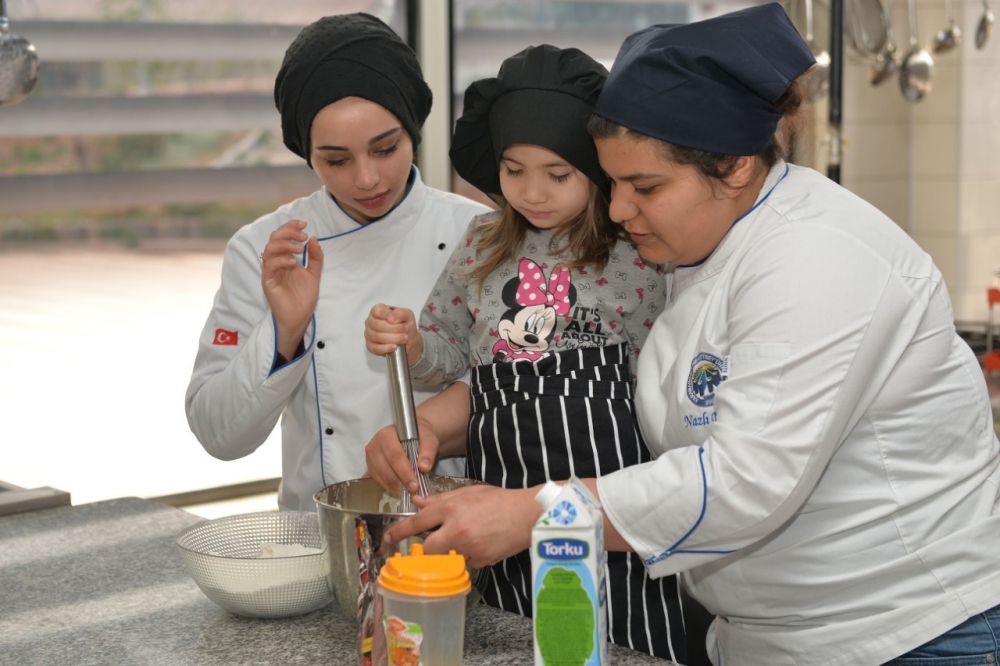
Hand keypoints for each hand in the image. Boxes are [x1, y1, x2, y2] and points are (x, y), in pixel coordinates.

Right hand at [261, 220, 323, 358]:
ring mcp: (271, 271)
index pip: (283, 236)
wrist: (300, 317)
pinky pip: (269, 265)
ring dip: (285, 245)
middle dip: (288, 232)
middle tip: (302, 235)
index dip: (291, 226)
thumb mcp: (314, 273)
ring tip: (300, 249)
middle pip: (274, 238)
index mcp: (286, 258)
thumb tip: (313, 238)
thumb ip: (315, 257)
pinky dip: (280, 260)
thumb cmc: (304, 297)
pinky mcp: (268, 281)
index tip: (305, 224)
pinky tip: (292, 262)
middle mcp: (276, 262)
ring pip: (269, 249)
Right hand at [364, 303, 422, 365]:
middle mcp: (371, 322)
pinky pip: (375, 348)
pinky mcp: (371, 346)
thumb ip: (401, 313)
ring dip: (393, 338)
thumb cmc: (405, 326)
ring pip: (377, 337)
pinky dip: (386, 348)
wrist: (408, 341)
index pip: (377, 311)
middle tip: (405, 330)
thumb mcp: (408, 315)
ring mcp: (369, 334)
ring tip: (404, 338)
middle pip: (377, 325)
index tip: (397, 320)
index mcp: (378, 311)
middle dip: (394, 328)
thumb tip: (391, 317)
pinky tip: (394, 346)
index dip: (387, 315)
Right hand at [365, 416, 440, 493]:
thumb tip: (424, 467)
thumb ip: (428, 451)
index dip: (405, 472)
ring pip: (382, 479)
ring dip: (397, 487)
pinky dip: (392, 487)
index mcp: (386, 436)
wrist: (411, 435)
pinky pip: (379, 482)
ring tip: (410, 488)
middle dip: (401, 482)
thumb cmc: (418, 436)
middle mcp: (374, 447)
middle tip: (415, 490)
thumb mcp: (428, 439)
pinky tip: (402, 486)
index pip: (394, 456)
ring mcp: (370, 459)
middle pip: (386, 470)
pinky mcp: (370, 469)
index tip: (415, 485)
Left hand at [382, 484, 542, 568]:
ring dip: (450, 552)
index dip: (398, 532)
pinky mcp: (480, 561)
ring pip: (446, 557)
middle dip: (425, 549)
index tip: (387, 539)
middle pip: (427, 548)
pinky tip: (481, 544)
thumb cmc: (499, 501)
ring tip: (468, 538)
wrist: (527, 515)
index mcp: (451, 509)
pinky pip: (465, 562)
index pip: (417, 523)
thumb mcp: (468, 492)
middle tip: (430, 546)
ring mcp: (468, 547)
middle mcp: (456, 530)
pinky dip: (468, 556)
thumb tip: (417, 502)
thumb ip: (440, 499)